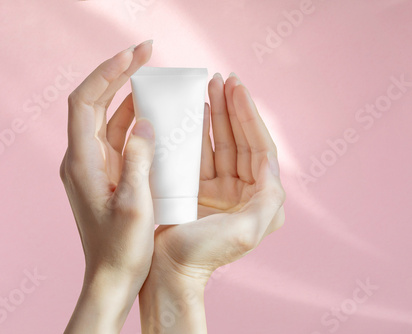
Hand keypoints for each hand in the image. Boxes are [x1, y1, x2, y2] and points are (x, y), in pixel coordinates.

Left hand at [60, 40, 154, 333]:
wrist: (112, 277)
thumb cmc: (121, 249)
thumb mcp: (136, 205)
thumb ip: (139, 160)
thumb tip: (145, 124)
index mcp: (82, 162)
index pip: (85, 101)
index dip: (107, 73)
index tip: (134, 54)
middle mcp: (81, 158)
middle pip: (93, 102)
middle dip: (118, 74)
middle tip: (146, 52)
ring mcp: (92, 165)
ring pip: (106, 118)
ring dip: (127, 96)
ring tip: (153, 77)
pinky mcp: (105, 174)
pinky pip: (116, 137)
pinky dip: (133, 120)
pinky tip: (152, 114)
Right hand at [139, 72, 285, 332]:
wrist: (168, 272)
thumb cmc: (204, 255)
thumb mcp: (246, 230)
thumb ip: (268, 199)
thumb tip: (272, 167)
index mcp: (262, 201)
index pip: (260, 148)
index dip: (250, 116)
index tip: (237, 88)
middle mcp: (244, 192)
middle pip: (241, 140)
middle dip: (232, 109)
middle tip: (221, 79)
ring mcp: (220, 189)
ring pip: (221, 143)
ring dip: (216, 115)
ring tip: (209, 86)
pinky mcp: (198, 189)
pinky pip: (200, 153)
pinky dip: (197, 132)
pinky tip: (193, 112)